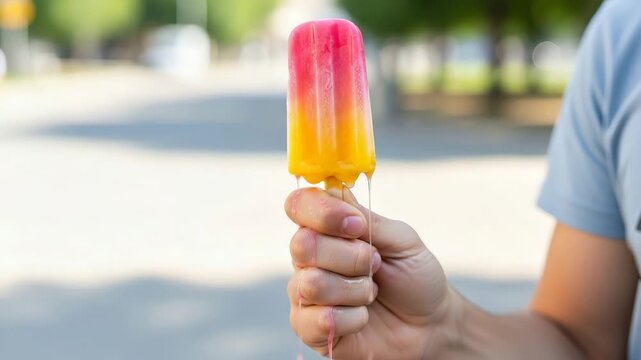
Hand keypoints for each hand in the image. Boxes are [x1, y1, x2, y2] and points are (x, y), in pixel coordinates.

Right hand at [285, 188, 456, 358]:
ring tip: (372, 292)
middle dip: (349, 257)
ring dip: (354, 289)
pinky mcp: (310, 329)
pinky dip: (352, 319)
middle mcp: (310, 258)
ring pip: (310, 284)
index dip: (323, 213)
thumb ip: (367, 220)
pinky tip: (364, 317)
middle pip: (302, 245)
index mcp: (327, 229)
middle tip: (375, 264)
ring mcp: (306, 294)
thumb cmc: (414, 277)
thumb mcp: (402, 240)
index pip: (299, 206)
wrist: (429, 325)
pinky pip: (317, 321)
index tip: (356, 226)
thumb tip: (335, 193)